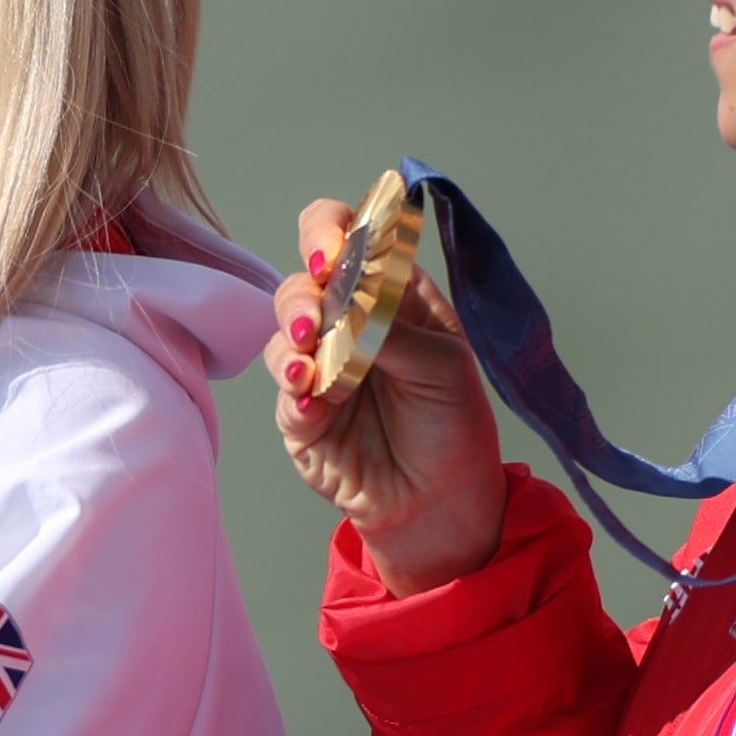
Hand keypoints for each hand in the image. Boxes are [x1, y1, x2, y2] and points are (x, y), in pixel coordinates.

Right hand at [266, 195, 506, 594]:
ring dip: (293, 344)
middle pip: (302, 282)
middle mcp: (348, 323)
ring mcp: (320, 367)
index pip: (347, 237)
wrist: (441, 503)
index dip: (328, 232)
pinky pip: (283, 392)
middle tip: (316, 318)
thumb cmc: (453, 425)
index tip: (331, 251)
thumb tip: (342, 301)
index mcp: (391, 294)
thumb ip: (391, 327)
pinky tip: (313, 405)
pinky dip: (294, 393)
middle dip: (303, 294)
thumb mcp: (444, 365)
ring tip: (312, 371)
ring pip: (283, 334)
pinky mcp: (301, 413)